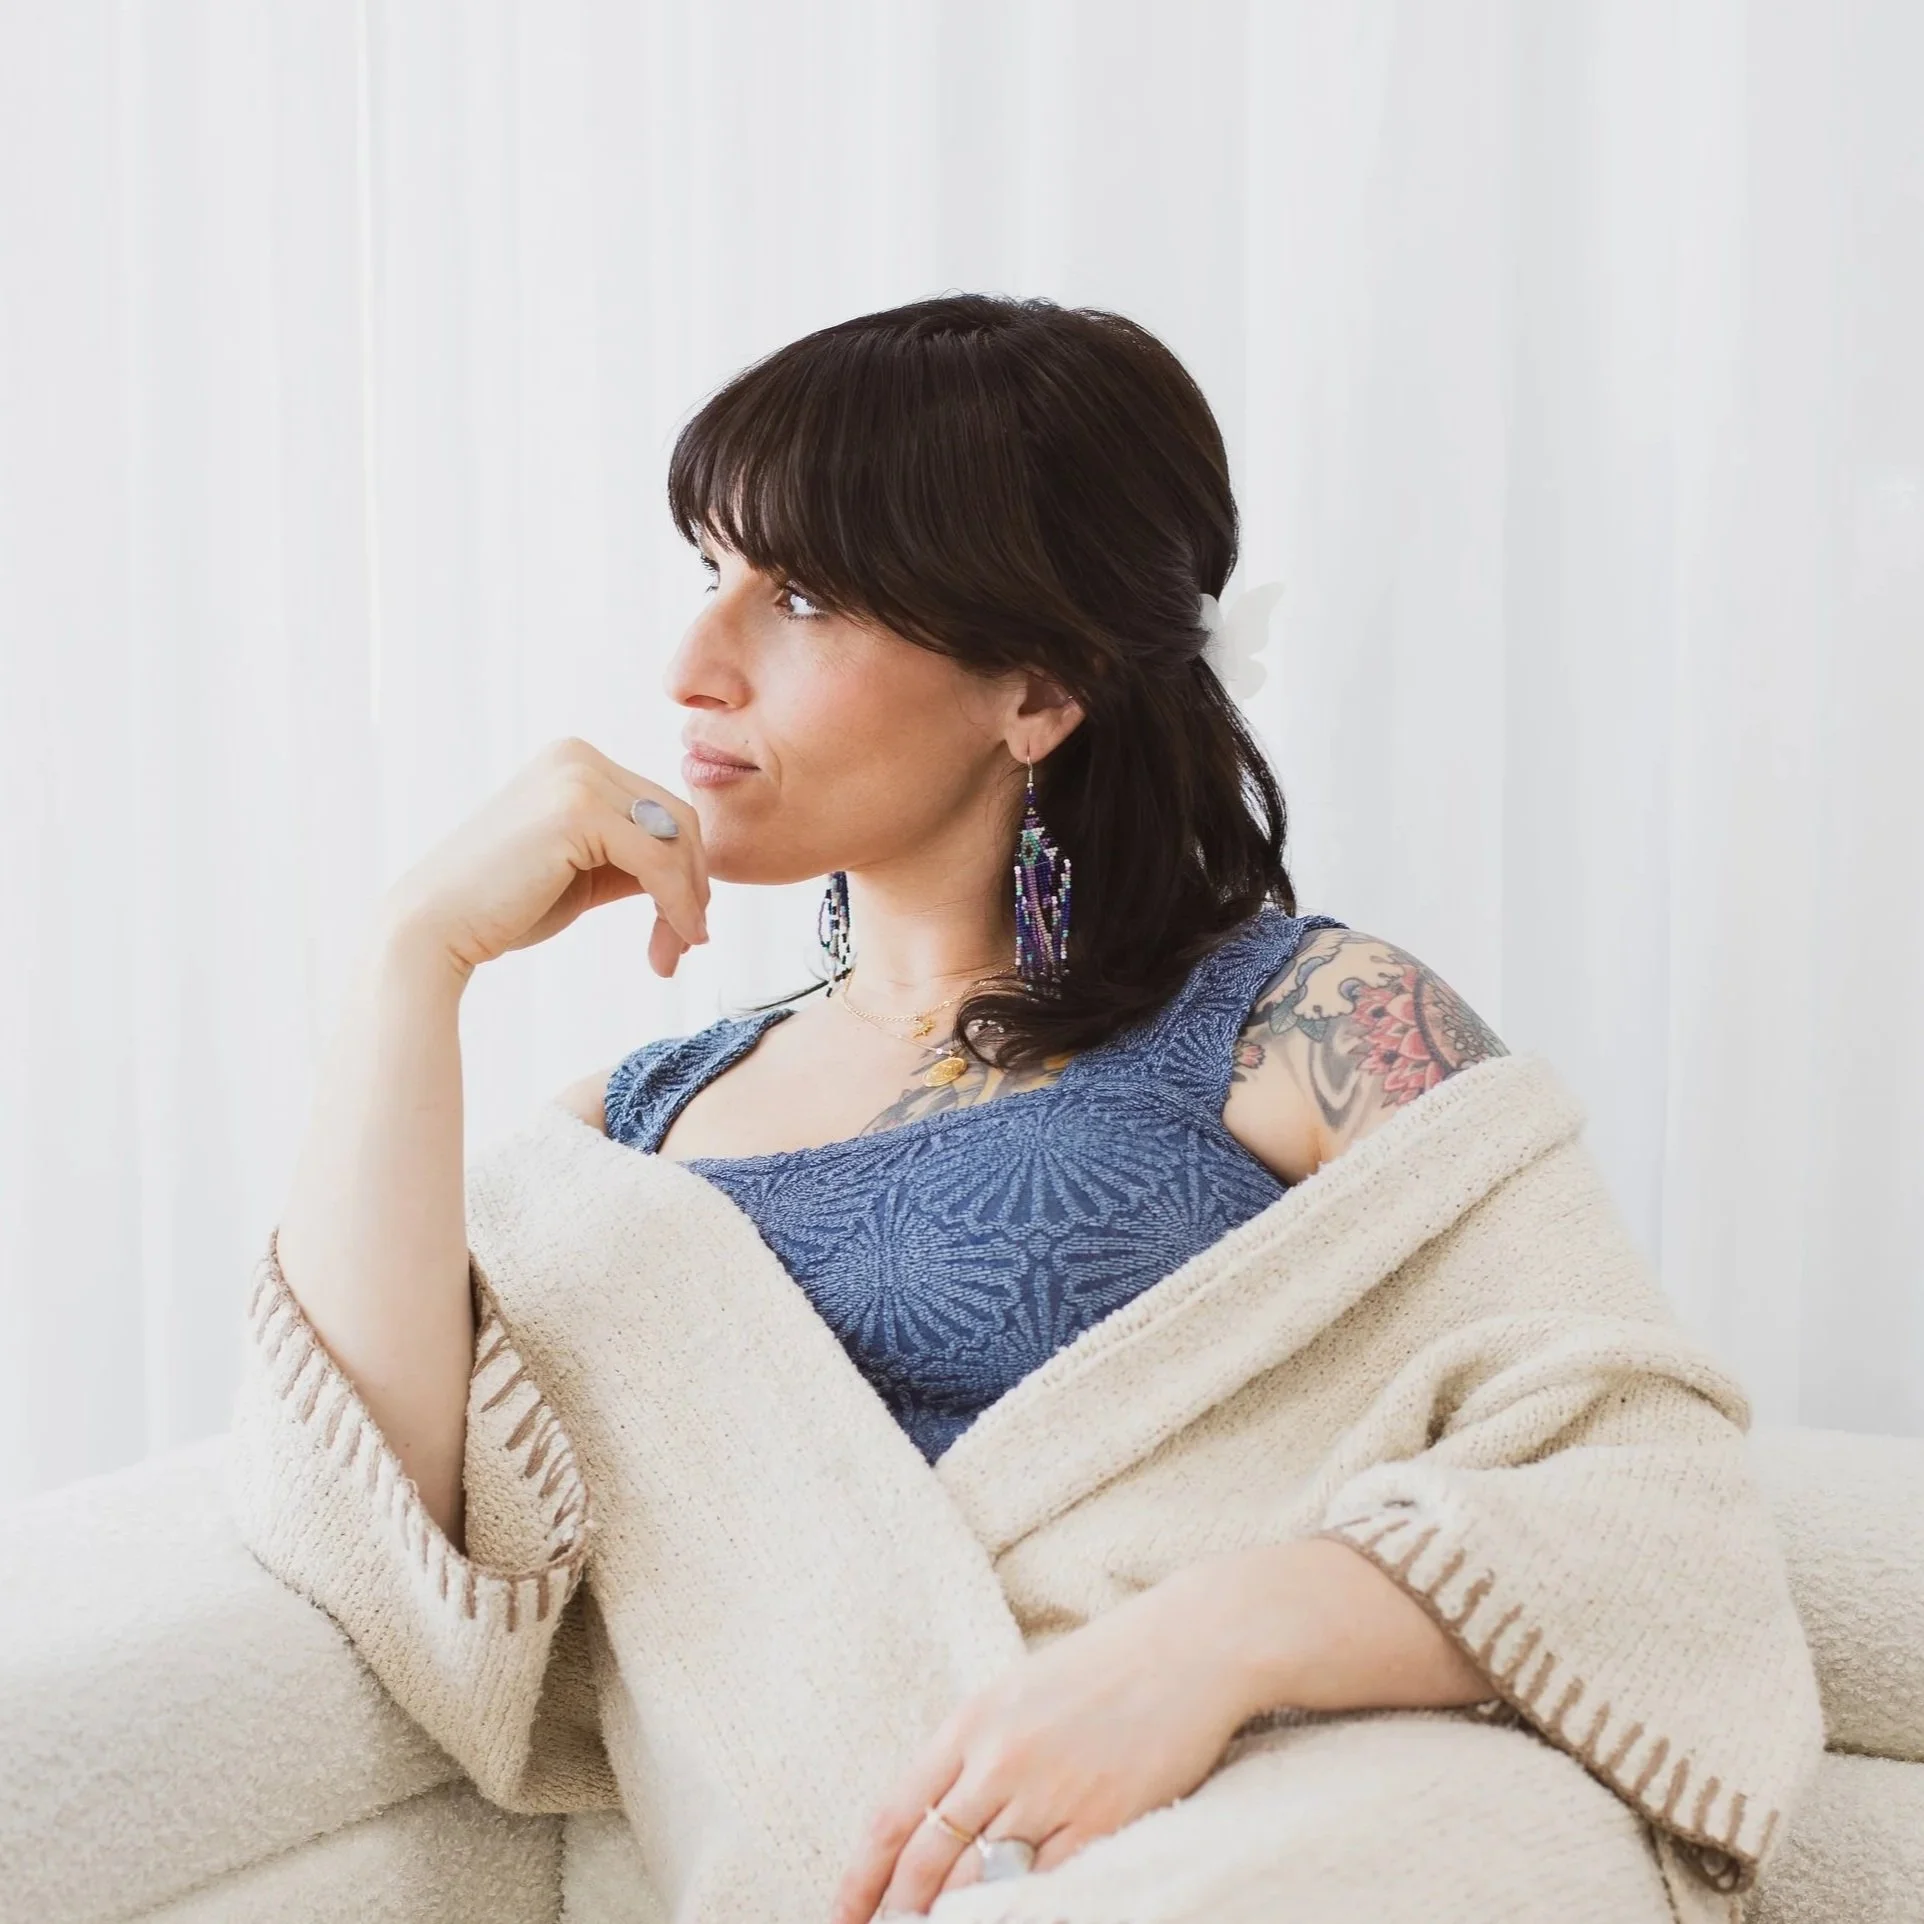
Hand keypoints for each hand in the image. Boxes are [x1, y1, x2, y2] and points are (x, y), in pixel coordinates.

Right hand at [376, 736, 709, 979]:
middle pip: (678, 819)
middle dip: (692, 885)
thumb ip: (629, 858)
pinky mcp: (577, 811)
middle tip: (687, 943)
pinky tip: (669, 945)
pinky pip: (658, 862)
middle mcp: (577, 757)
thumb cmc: (500, 908)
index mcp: (574, 762)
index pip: (663, 809)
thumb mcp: (580, 871)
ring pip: (675, 840)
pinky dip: (676, 906)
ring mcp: (577, 778)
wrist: (434, 929)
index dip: (686, 869)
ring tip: (673, 952)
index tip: (684, 925)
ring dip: (687, 903)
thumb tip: (694, 872)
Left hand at [828, 1572, 1254, 1922]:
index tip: (843, 1914)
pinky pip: (1047, 1887)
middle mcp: (998, 1759)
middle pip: (928, 1862)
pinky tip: (1007, 1920)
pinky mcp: (1102, 1820)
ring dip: (955, 1919)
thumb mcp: (1019, 1692)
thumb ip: (977, 1750)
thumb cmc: (1104, 1666)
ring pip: (979, 1884)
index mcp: (970, 1722)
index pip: (895, 1815)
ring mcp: (1050, 1792)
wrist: (1188, 1646)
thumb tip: (941, 1816)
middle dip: (901, 1913)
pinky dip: (1019, 1912)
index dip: (862, 1877)